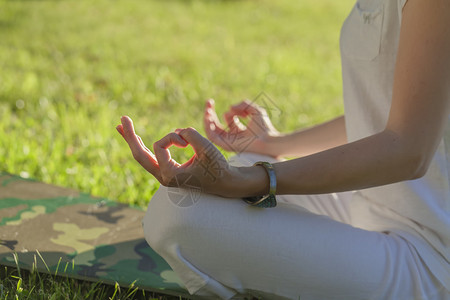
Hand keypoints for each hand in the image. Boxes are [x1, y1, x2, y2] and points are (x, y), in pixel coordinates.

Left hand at [116, 116, 237, 196]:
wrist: (226, 183)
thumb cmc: (218, 168)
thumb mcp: (207, 148)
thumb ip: (191, 135)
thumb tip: (179, 131)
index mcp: (170, 175)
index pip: (159, 146)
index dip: (172, 137)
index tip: (187, 141)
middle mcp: (164, 177)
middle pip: (139, 155)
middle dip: (130, 137)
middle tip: (122, 119)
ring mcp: (165, 175)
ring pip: (142, 156)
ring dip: (133, 140)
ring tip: (122, 126)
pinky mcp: (169, 171)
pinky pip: (150, 157)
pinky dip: (143, 145)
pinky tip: (136, 137)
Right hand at [204, 99, 279, 157]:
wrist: (267, 139)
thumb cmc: (264, 126)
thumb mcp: (254, 110)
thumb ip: (243, 104)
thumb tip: (230, 107)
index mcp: (239, 129)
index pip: (227, 118)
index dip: (228, 110)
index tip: (230, 105)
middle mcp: (232, 135)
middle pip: (215, 124)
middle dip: (210, 112)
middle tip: (209, 102)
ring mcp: (228, 141)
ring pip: (211, 130)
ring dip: (207, 119)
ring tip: (208, 109)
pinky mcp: (225, 145)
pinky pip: (212, 137)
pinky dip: (208, 128)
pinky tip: (208, 118)